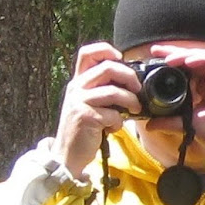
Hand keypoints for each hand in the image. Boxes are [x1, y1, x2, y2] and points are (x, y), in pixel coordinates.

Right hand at [51, 42, 141, 178]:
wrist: (67, 154)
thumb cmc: (83, 129)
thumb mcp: (88, 104)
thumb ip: (102, 90)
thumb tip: (130, 82)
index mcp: (78, 81)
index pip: (87, 52)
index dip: (106, 50)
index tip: (121, 59)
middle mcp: (77, 88)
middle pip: (108, 67)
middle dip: (129, 77)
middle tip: (138, 89)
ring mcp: (79, 102)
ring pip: (114, 92)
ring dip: (131, 101)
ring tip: (135, 110)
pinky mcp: (86, 117)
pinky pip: (113, 114)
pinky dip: (119, 122)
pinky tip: (114, 128)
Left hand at [148, 43, 204, 148]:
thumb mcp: (187, 123)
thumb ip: (170, 122)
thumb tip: (149, 125)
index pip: (187, 68)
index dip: (172, 62)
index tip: (153, 60)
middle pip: (192, 58)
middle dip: (174, 52)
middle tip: (155, 50)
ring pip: (202, 57)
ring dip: (184, 55)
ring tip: (168, 59)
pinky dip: (201, 59)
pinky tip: (188, 61)